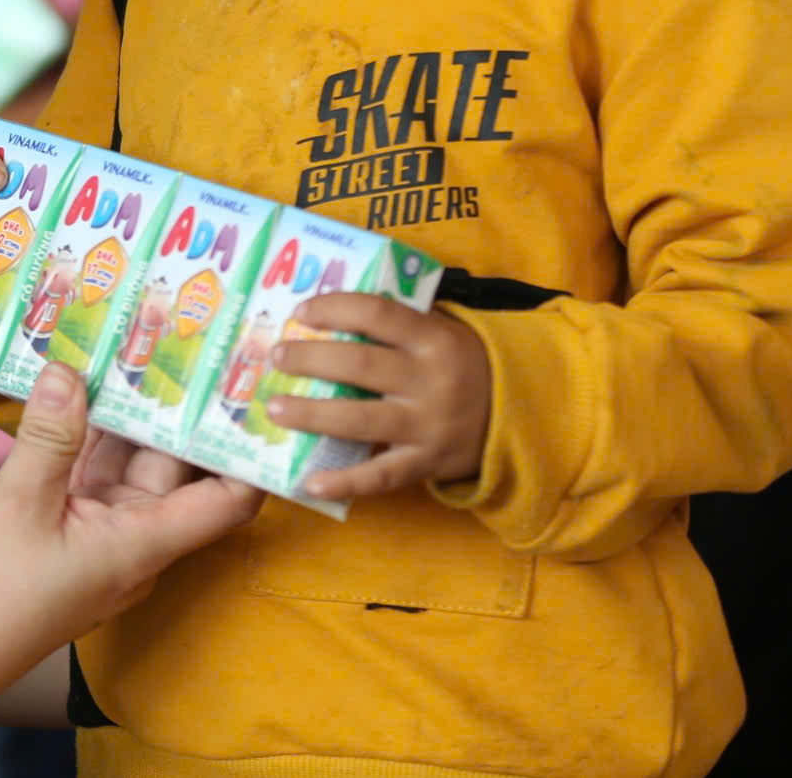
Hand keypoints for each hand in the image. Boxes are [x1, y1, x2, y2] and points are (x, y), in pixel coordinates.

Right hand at [0, 364, 259, 703]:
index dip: (248, 453)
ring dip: (123, 420)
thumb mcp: (17, 502)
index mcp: (141, 542)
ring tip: (127, 354)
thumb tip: (70, 371)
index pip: (226, 501)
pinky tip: (73, 396)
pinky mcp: (66, 534)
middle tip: (179, 347)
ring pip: (127, 469)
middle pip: (173, 469)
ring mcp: (98, 537)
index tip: (254, 400)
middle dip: (173, 412)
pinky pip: (89, 478)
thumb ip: (49, 435)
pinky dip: (84, 441)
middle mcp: (132, 541)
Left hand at [264, 295, 490, 502]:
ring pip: (361, 420)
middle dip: (311, 360)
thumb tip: (325, 310)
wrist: (518, 414)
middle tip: (276, 357)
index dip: (336, 308)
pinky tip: (309, 482)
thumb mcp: (441, 331)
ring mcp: (428, 426)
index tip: (301, 311)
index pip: (378, 314)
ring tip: (274, 409)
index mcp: (433, 339)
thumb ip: (395, 323)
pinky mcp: (426, 464)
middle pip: (360, 366)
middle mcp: (430, 381)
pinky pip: (381, 475)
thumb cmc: (460, 364)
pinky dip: (345, 482)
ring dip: (312, 415)